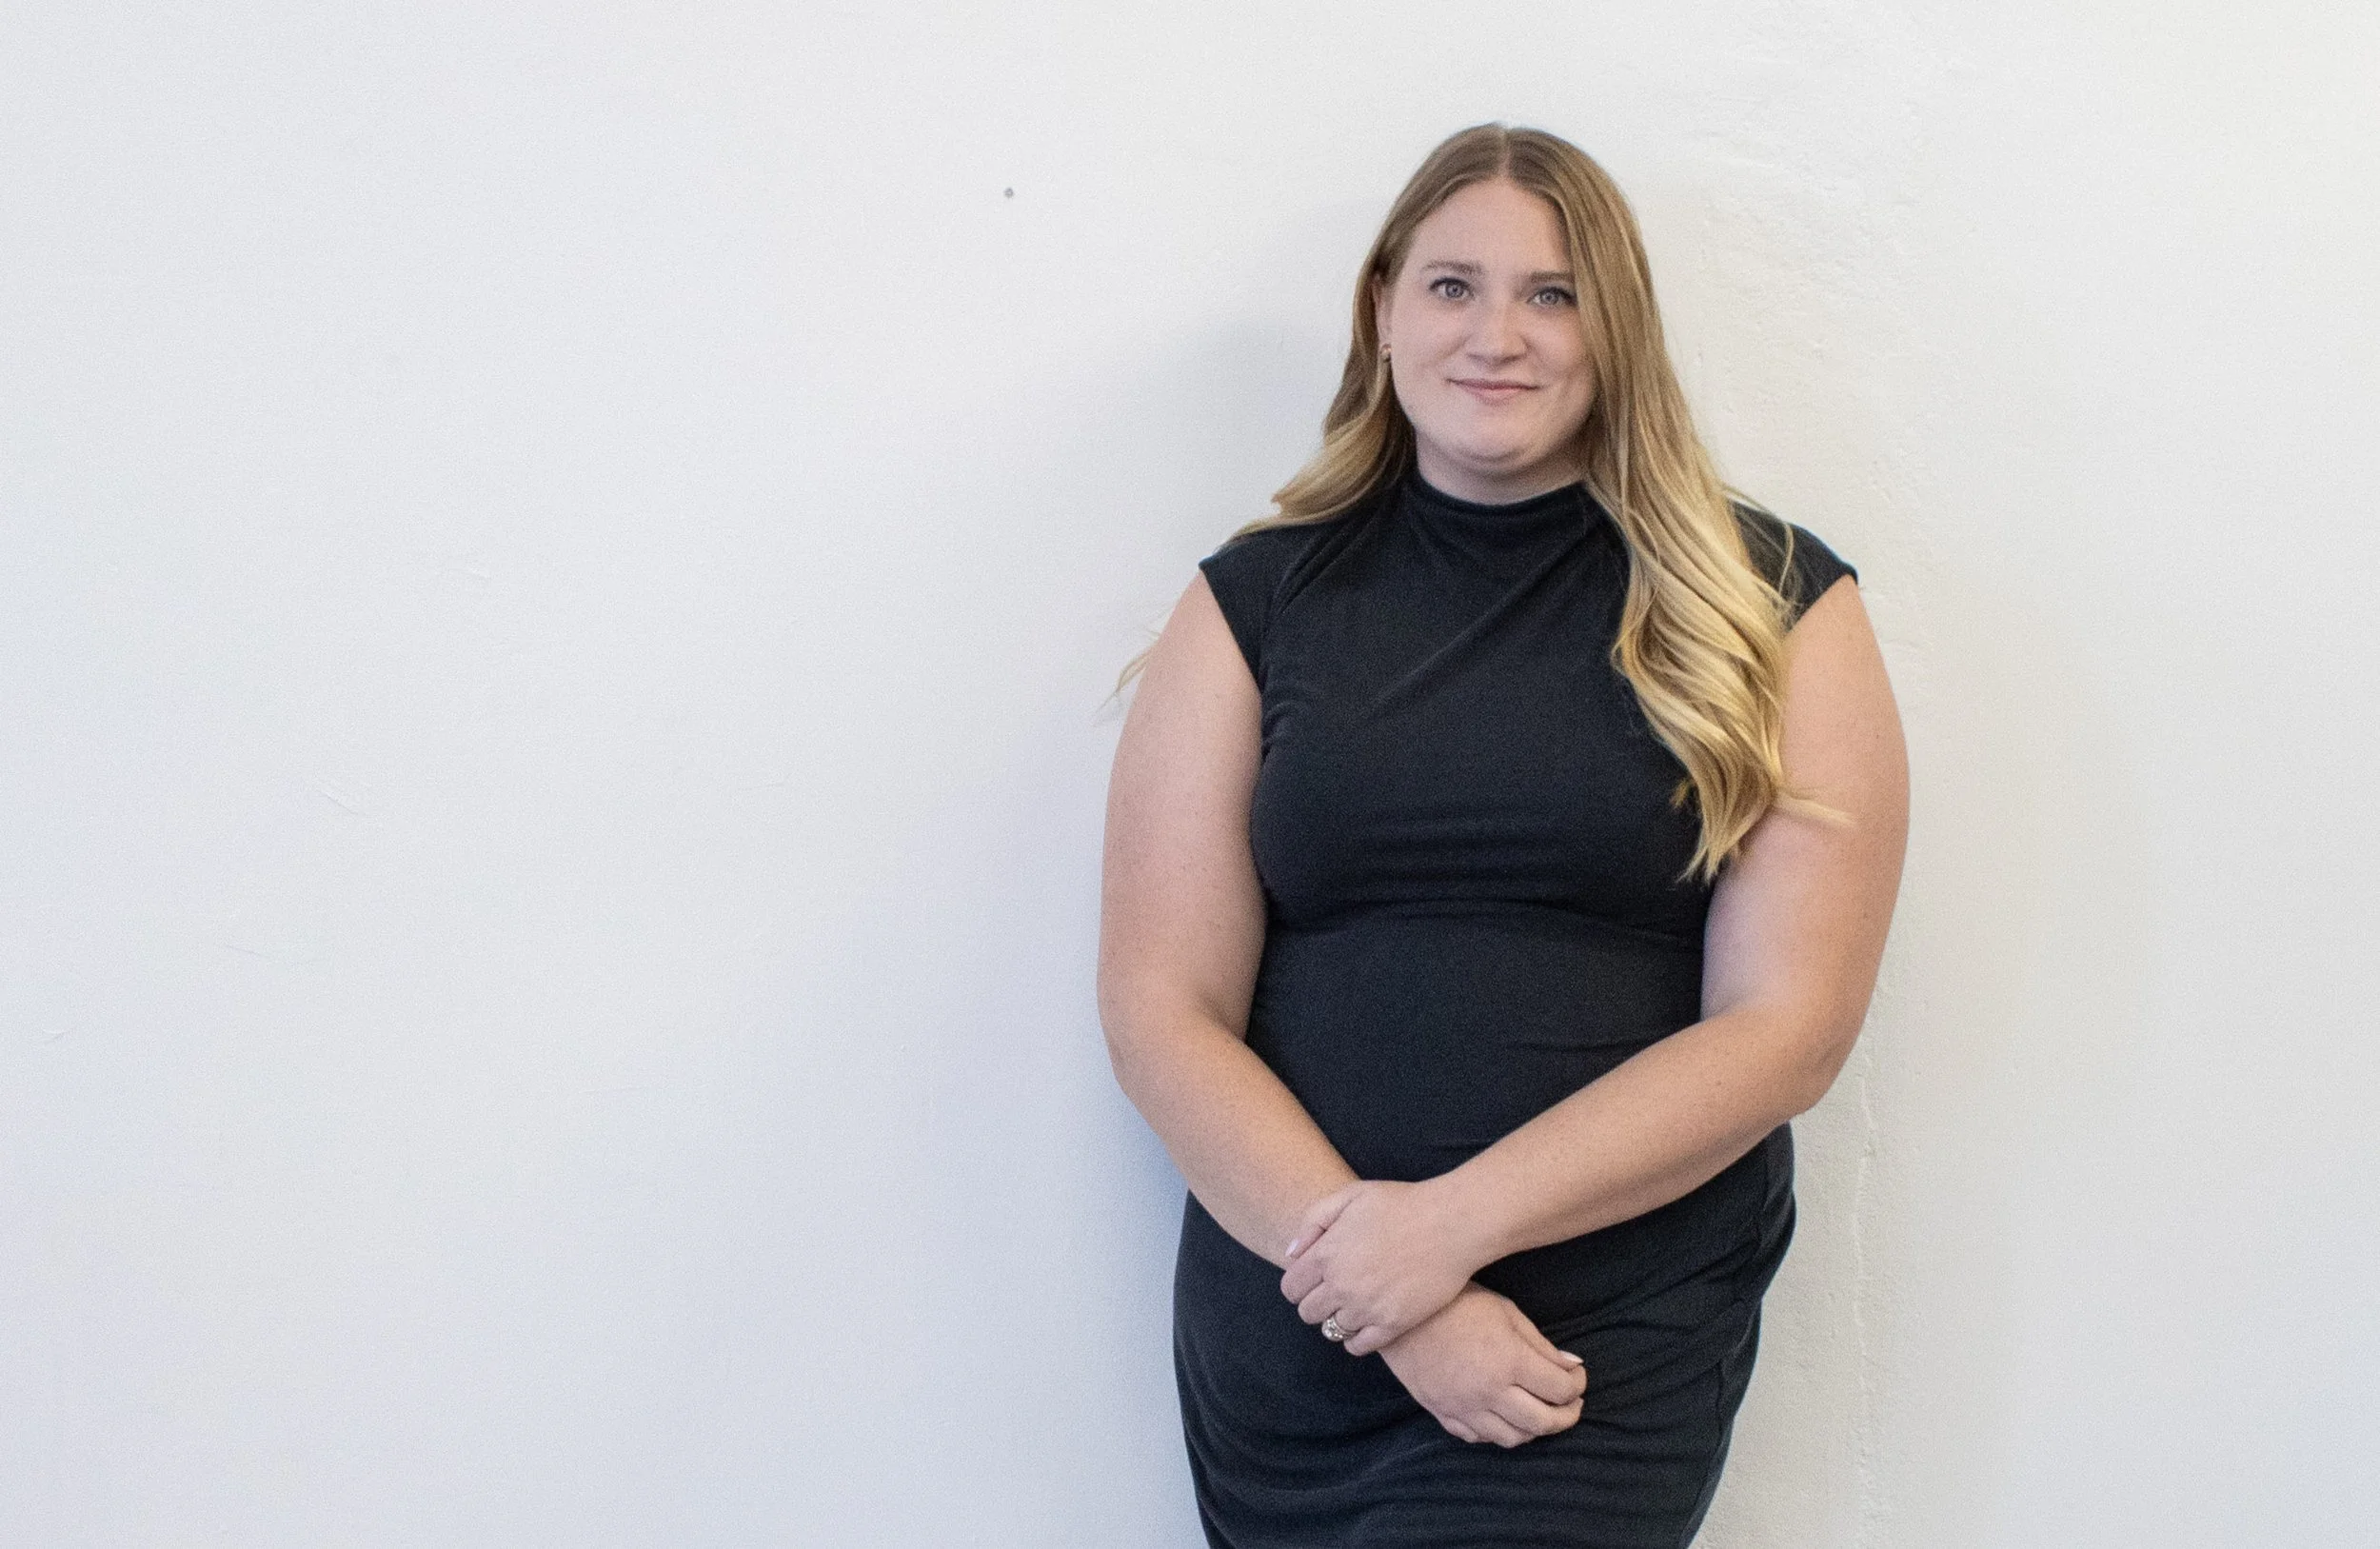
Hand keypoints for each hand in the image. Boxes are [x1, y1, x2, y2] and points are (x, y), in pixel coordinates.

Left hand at [1280, 1179, 1482, 1355]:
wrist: (1452, 1224)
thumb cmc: (1402, 1204)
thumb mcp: (1350, 1195)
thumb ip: (1313, 1221)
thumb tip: (1291, 1254)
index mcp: (1326, 1254)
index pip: (1291, 1288)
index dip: (1299, 1284)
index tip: (1315, 1279)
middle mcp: (1341, 1285)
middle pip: (1308, 1313)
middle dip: (1316, 1303)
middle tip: (1336, 1291)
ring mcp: (1366, 1307)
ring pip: (1331, 1330)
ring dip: (1338, 1319)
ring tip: (1356, 1302)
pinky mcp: (1392, 1324)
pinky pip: (1358, 1346)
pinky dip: (1356, 1339)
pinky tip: (1367, 1321)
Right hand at [1378, 1283, 1587, 1446]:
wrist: (1400, 1313)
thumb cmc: (1456, 1302)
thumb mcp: (1505, 1311)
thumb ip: (1541, 1344)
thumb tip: (1573, 1366)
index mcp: (1509, 1361)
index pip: (1560, 1389)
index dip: (1577, 1384)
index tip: (1578, 1375)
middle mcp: (1489, 1392)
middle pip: (1542, 1422)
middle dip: (1567, 1416)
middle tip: (1572, 1404)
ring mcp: (1464, 1408)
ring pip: (1512, 1438)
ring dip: (1535, 1430)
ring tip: (1541, 1412)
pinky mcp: (1443, 1413)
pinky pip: (1478, 1438)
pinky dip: (1498, 1433)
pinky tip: (1504, 1417)